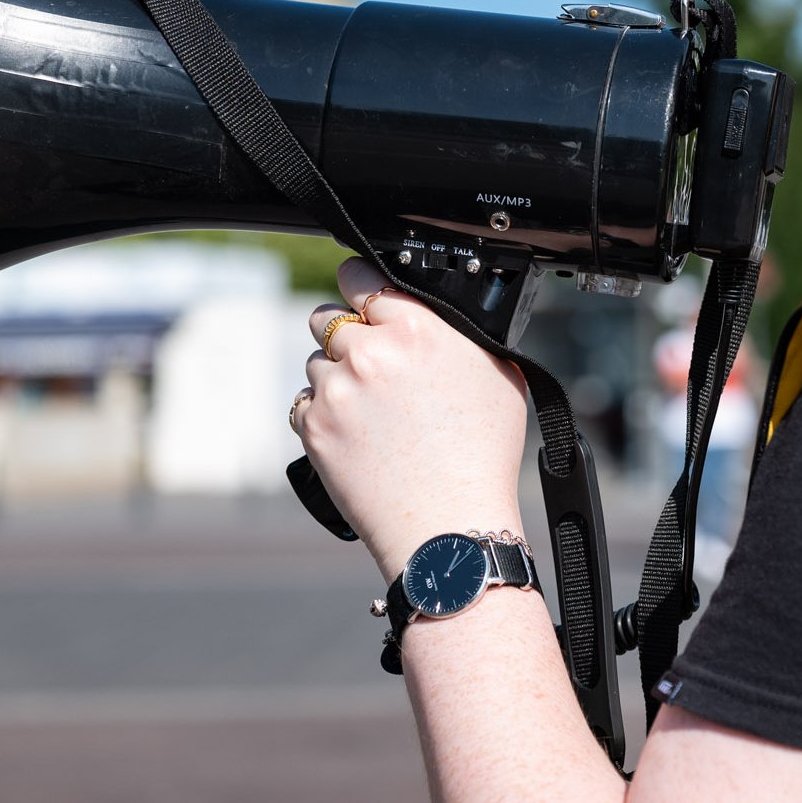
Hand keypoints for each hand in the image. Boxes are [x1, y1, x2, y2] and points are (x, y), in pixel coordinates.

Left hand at [292, 260, 528, 581]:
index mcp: (417, 328)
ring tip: (372, 413)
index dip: (359, 286)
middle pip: (328, 317)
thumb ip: (459, 333)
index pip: (360, 277)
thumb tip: (439, 315)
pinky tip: (356, 435)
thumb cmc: (481, 457)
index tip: (358, 294)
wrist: (449, 525)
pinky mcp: (314, 426)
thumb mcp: (497, 374)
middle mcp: (370, 352)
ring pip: (317, 363)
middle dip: (346, 336)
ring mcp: (337, 389)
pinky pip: (304, 403)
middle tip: (371, 366)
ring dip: (336, 378)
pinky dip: (322, 414)